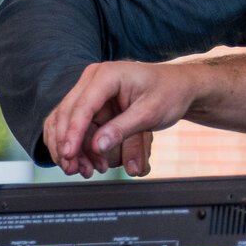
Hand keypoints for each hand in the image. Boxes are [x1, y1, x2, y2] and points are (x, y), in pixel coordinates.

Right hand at [42, 61, 197, 177]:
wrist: (179, 86)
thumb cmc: (169, 93)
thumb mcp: (150, 113)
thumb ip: (123, 129)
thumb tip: (98, 146)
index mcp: (108, 75)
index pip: (83, 106)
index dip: (72, 132)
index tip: (69, 155)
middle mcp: (93, 79)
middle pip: (67, 114)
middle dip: (67, 145)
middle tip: (75, 170)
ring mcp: (90, 90)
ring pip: (66, 122)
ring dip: (71, 148)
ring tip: (86, 170)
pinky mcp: (92, 104)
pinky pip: (76, 126)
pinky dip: (78, 146)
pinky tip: (89, 162)